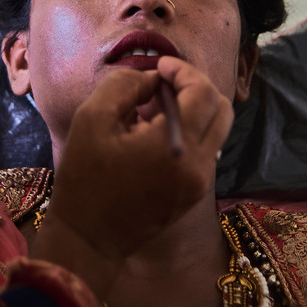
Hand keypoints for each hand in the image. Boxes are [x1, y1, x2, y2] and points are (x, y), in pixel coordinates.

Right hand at [29, 58, 233, 296]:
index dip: (184, 71)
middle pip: (221, 109)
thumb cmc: (84, 178)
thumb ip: (125, 85)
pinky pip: (204, 151)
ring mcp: (200, 182)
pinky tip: (155, 134)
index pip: (203, 92)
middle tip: (163, 84)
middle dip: (195, 88)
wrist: (88, 239)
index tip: (159, 67)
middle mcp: (198, 164)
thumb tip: (152, 79)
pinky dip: (189, 132)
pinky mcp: (194, 194)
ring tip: (155, 110)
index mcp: (176, 145)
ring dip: (193, 110)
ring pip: (216, 130)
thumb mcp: (92, 119)